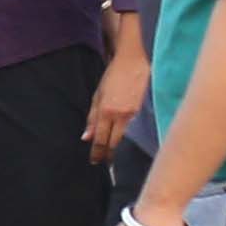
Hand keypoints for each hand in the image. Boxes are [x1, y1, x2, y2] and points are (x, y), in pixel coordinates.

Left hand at [87, 44, 147, 165]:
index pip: (101, 139)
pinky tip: (119, 134)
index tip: (95, 161)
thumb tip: (86, 137)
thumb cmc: (112, 77)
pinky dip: (122, 131)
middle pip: (113, 141)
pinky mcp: (139, 110)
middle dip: (108, 153)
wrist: (134, 63)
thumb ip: (92, 118)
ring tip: (109, 152)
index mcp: (106, 111)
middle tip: (103, 162)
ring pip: (122, 134)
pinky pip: (128, 125)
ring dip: (115, 143)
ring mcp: (132, 113)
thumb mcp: (97, 96)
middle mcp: (120, 115)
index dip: (97, 152)